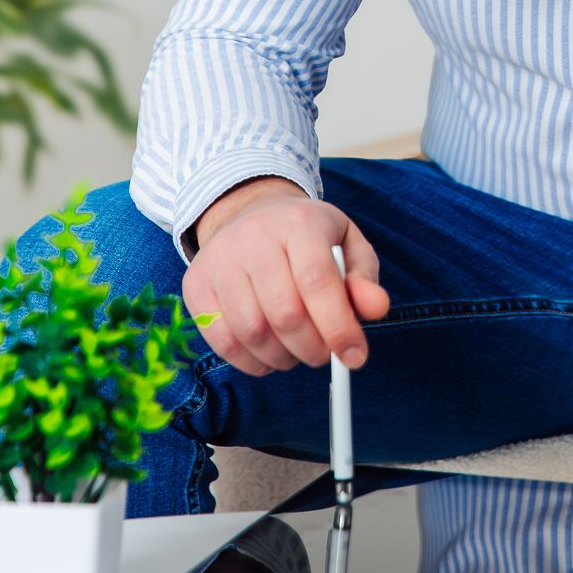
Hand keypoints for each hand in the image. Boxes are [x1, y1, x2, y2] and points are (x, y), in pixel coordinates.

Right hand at [182, 190, 390, 377]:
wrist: (249, 212)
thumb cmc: (307, 236)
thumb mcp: (347, 244)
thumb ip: (364, 277)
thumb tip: (376, 308)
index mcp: (299, 221)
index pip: (317, 280)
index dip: (338, 326)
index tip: (355, 357)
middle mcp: (254, 236)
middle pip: (284, 312)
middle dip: (312, 348)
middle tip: (324, 355)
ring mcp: (219, 259)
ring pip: (252, 331)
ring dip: (282, 357)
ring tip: (297, 351)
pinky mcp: (196, 283)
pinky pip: (221, 340)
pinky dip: (250, 361)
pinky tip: (268, 353)